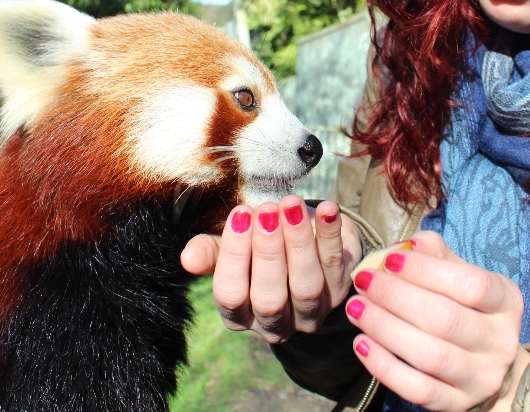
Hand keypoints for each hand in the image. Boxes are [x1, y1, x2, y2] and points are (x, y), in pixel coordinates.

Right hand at [180, 196, 362, 343]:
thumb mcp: (231, 249)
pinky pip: (337, 264)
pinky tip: (327, 207)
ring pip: (306, 285)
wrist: (304, 242)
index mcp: (241, 315)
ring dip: (298, 242)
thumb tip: (187, 258)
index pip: (232, 295)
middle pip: (270, 298)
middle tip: (266, 210)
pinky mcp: (341, 293)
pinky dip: (331, 234)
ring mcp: (312, 312)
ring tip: (290, 204)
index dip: (234, 257)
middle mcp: (276, 324)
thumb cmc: (257, 248)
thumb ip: (210, 252)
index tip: (239, 216)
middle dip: (268, 252)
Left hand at [345, 231, 529, 411]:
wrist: (483, 360)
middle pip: (445, 320)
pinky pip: (418, 389)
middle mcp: (501, 342)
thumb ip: (433, 253)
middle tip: (363, 282)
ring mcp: (482, 377)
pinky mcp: (458, 404)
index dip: (426, 271)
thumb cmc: (464, 304)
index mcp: (506, 301)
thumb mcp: (459, 273)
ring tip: (356, 308)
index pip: (471, 284)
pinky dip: (385, 367)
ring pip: (430, 355)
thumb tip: (403, 247)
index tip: (388, 260)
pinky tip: (361, 343)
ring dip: (384, 328)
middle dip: (395, 297)